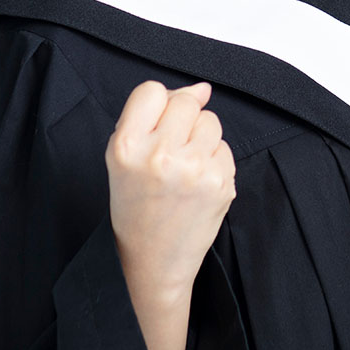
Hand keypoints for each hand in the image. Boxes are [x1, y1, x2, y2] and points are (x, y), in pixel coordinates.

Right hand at [106, 79, 236, 302]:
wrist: (153, 261)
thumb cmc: (137, 204)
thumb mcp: (125, 157)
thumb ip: (154, 115)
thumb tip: (201, 88)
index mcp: (126, 147)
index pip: (152, 90)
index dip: (158, 105)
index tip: (156, 125)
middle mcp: (160, 155)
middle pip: (186, 102)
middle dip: (183, 120)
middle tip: (172, 150)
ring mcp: (193, 169)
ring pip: (210, 120)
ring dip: (201, 138)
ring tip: (184, 168)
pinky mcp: (219, 182)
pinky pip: (225, 146)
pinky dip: (214, 160)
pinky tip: (198, 183)